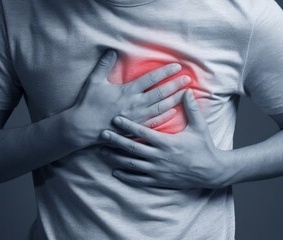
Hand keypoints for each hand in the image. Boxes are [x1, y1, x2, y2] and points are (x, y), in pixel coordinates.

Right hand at [64, 49, 190, 148]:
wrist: (83, 127)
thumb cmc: (88, 104)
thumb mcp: (94, 81)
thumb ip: (104, 65)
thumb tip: (111, 50)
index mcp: (127, 91)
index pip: (151, 79)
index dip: (165, 72)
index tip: (176, 66)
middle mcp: (135, 103)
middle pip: (160, 93)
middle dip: (175, 85)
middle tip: (187, 79)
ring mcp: (137, 117)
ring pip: (160, 107)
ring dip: (174, 100)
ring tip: (185, 94)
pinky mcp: (135, 127)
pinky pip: (154, 122)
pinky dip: (165, 117)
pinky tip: (173, 112)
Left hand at [100, 89, 232, 188]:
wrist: (212, 171)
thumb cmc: (205, 147)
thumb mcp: (199, 127)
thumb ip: (191, 108)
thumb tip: (187, 90)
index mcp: (167, 142)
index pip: (143, 132)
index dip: (128, 125)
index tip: (115, 119)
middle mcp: (159, 157)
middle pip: (132, 148)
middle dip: (116, 140)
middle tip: (102, 134)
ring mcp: (158, 170)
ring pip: (132, 165)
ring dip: (116, 158)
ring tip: (102, 151)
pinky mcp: (159, 180)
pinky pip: (139, 179)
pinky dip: (126, 176)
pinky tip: (115, 172)